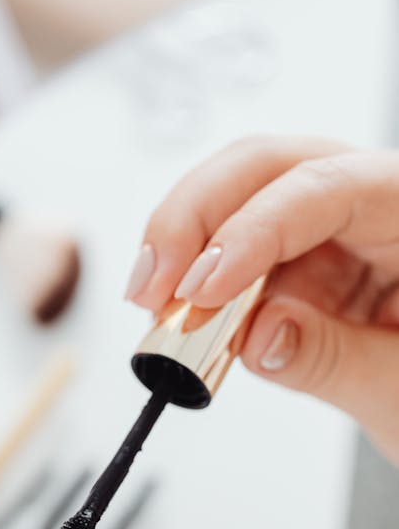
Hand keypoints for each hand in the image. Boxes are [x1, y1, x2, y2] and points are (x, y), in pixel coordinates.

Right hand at [125, 136, 398, 464]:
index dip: (254, 229)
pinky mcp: (301, 264)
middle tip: (153, 285)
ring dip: (184, 248)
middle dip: (196, 217)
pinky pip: (236, 254)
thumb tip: (257, 335)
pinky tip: (176, 315)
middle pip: (270, 166)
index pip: (328, 188)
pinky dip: (195, 281)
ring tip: (154, 308)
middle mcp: (374, 205)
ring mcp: (333, 232)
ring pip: (239, 198)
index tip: (203, 287)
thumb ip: (334, 361)